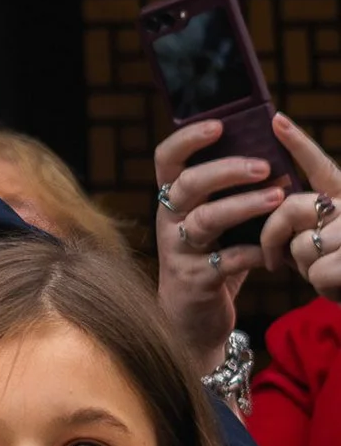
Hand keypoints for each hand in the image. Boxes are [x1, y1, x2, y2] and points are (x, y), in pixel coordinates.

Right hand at [153, 117, 286, 366]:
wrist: (192, 319)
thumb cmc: (213, 259)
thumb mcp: (215, 222)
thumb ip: (231, 193)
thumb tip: (271, 152)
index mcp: (173, 200)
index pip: (167, 159)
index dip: (188, 139)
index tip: (219, 126)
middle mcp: (170, 221)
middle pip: (188, 185)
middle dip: (226, 170)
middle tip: (264, 165)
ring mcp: (178, 251)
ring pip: (205, 220)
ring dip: (244, 205)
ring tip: (279, 197)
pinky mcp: (195, 280)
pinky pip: (225, 260)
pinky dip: (253, 253)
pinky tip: (275, 251)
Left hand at [258, 114, 340, 302]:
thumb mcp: (322, 241)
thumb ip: (302, 220)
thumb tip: (269, 206)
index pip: (321, 167)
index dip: (298, 143)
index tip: (276, 119)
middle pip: (290, 210)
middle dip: (276, 239)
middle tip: (279, 260)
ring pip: (302, 247)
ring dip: (308, 269)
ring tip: (332, 274)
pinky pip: (317, 272)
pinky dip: (325, 287)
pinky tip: (340, 287)